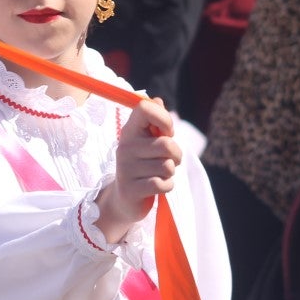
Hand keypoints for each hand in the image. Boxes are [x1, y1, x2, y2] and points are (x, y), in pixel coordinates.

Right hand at [94, 99, 180, 242]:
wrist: (124, 199)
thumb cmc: (142, 166)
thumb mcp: (147, 142)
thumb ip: (155, 122)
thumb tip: (158, 100)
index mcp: (129, 131)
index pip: (144, 108)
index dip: (164, 118)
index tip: (167, 132)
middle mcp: (125, 147)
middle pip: (166, 144)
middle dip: (176, 155)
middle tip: (170, 161)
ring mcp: (126, 169)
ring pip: (167, 166)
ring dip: (170, 173)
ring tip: (159, 174)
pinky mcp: (131, 189)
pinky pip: (162, 184)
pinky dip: (166, 186)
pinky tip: (156, 187)